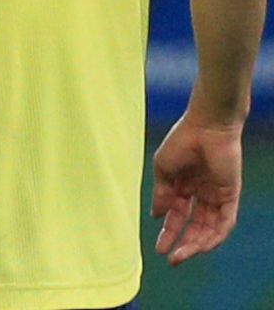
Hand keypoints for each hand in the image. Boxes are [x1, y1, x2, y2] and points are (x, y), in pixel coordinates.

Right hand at [152, 112, 243, 264]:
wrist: (205, 127)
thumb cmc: (181, 141)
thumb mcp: (164, 170)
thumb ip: (161, 194)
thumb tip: (157, 216)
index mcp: (183, 187)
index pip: (177, 216)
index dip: (169, 233)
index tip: (159, 249)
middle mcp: (200, 194)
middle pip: (194, 226)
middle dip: (183, 243)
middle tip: (172, 260)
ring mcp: (216, 196)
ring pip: (209, 228)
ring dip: (197, 244)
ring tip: (183, 255)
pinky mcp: (230, 195)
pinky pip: (225, 222)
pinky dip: (216, 235)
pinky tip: (203, 245)